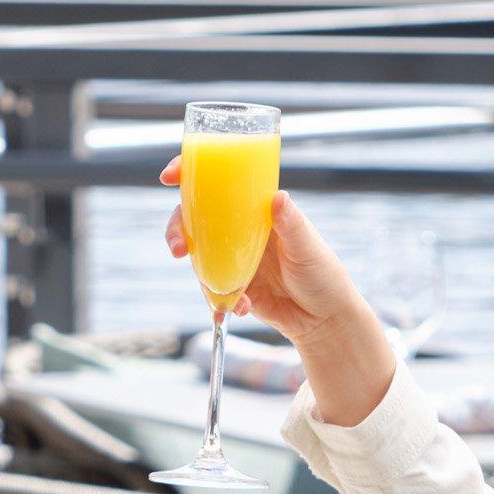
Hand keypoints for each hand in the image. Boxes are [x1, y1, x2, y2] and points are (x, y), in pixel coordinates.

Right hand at [158, 166, 394, 424]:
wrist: (323, 320)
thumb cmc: (323, 275)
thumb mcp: (309, 247)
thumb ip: (291, 224)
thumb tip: (278, 197)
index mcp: (258, 211)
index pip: (221, 183)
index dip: (192, 174)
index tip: (170, 175)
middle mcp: (241, 230)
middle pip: (195, 218)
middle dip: (177, 228)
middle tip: (179, 247)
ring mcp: (233, 258)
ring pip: (198, 254)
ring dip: (194, 268)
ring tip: (209, 289)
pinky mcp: (231, 286)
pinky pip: (211, 288)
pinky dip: (217, 299)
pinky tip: (238, 307)